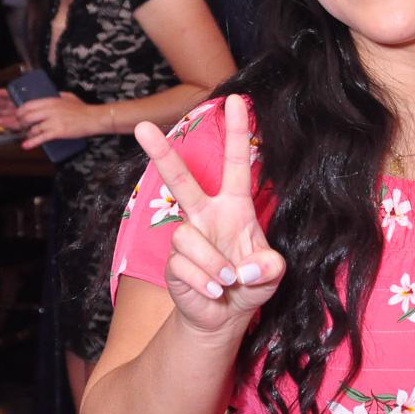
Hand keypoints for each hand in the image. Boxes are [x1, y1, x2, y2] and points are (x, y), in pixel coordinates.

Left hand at [16, 91, 96, 148]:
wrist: (94, 118)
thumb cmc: (83, 109)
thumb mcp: (69, 96)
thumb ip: (57, 95)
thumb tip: (51, 95)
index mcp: (51, 101)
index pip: (28, 105)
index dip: (21, 111)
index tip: (19, 115)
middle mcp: (50, 111)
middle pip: (28, 117)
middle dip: (22, 123)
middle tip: (23, 125)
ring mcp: (53, 122)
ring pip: (33, 128)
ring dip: (29, 133)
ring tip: (29, 134)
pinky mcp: (58, 132)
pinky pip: (41, 138)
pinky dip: (32, 142)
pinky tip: (26, 145)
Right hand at [134, 94, 283, 336]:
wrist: (225, 315)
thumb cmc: (250, 283)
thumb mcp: (272, 274)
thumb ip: (269, 267)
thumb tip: (247, 268)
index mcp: (235, 206)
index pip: (237, 163)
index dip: (237, 131)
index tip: (236, 99)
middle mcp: (206, 215)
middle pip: (180, 178)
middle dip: (161, 153)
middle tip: (142, 127)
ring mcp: (187, 237)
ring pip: (188, 237)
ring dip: (214, 264)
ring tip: (228, 281)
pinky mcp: (172, 263)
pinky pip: (184, 266)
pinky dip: (205, 282)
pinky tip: (214, 291)